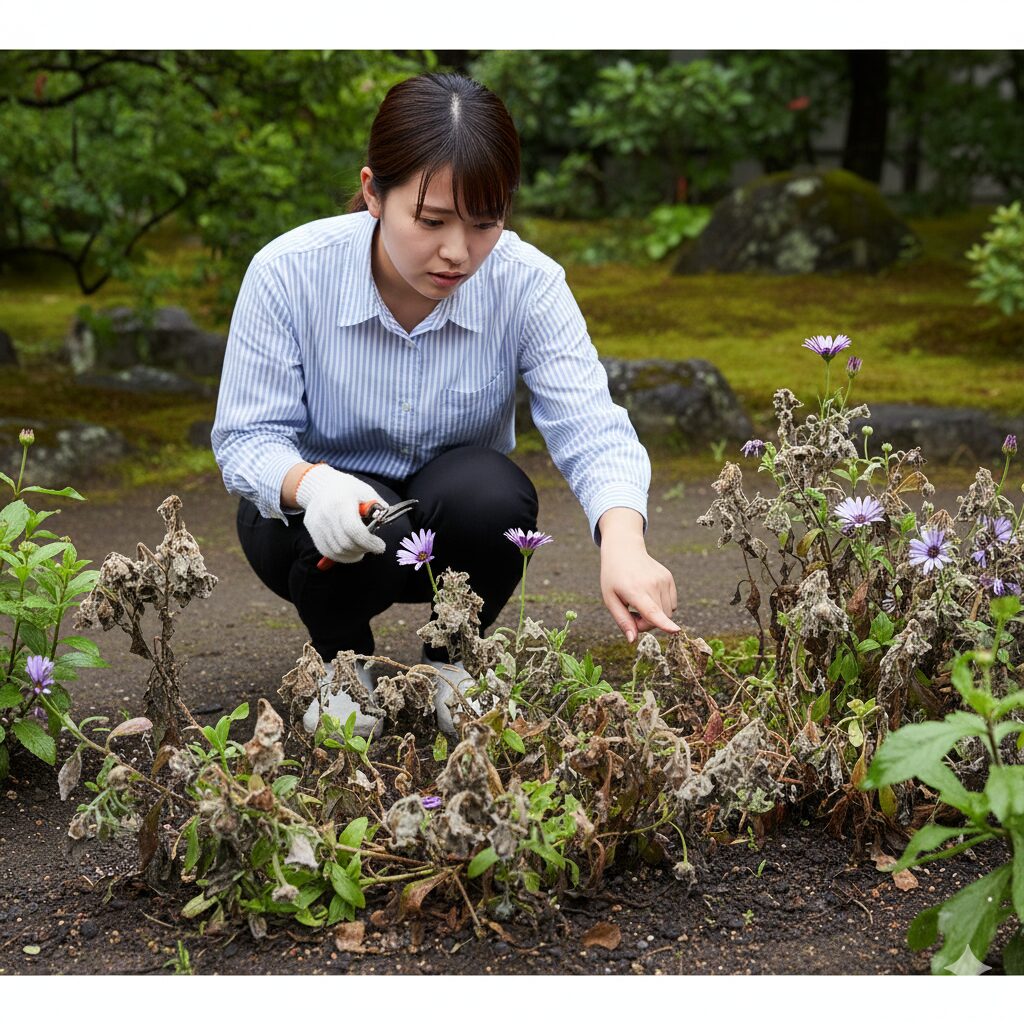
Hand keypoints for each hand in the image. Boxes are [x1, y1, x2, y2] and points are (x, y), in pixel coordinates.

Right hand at [295, 465, 386, 563]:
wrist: (319, 485)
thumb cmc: (347, 489)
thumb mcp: (365, 490)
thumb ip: (378, 505)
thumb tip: (386, 519)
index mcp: (341, 502)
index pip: (354, 530)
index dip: (369, 542)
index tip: (380, 546)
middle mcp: (326, 515)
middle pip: (346, 543)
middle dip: (363, 549)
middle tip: (373, 547)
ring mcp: (317, 525)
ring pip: (336, 551)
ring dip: (353, 555)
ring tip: (363, 549)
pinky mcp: (312, 532)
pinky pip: (327, 552)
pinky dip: (342, 556)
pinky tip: (352, 552)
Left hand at [598, 508, 678, 643]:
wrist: (624, 550)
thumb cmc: (613, 577)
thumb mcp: (610, 599)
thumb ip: (622, 620)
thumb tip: (633, 640)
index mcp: (634, 590)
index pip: (651, 610)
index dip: (663, 623)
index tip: (676, 630)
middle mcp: (651, 584)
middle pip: (658, 619)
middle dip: (645, 623)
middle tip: (631, 613)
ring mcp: (663, 580)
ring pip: (667, 613)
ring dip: (655, 615)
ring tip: (639, 602)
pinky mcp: (669, 578)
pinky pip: (672, 604)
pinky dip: (662, 606)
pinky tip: (649, 596)